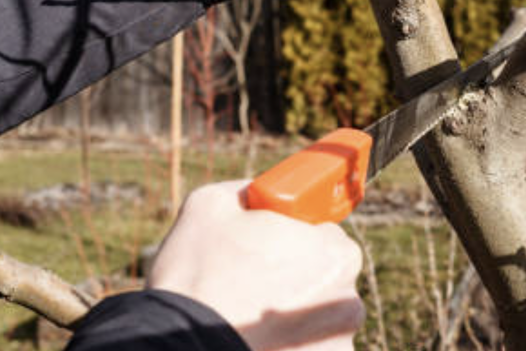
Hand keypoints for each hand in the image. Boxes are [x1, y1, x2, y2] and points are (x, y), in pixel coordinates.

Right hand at [147, 181, 364, 350]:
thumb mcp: (213, 203)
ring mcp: (337, 341)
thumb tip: (261, 192)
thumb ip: (252, 190)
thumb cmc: (198, 274)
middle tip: (248, 282)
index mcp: (336, 252)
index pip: (323, 235)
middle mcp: (348, 300)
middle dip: (292, 278)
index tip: (265, 249)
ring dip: (289, 316)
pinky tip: (253, 339)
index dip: (290, 238)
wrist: (177, 342)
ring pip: (312, 318)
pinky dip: (285, 343)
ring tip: (245, 314)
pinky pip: (306, 347)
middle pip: (322, 279)